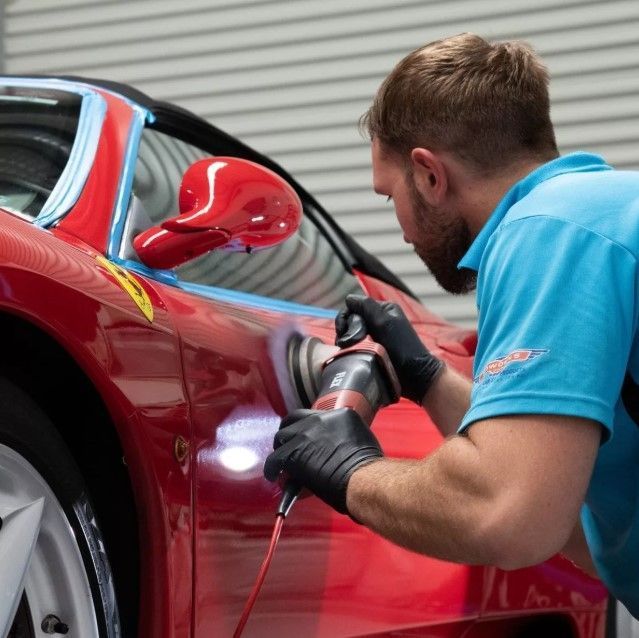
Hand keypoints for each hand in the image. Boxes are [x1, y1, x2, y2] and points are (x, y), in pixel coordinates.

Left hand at [263, 408, 382, 513]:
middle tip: (289, 444)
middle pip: (294, 419)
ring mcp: (304, 434)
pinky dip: (272, 468)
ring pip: (282, 437)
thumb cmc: (369, 468)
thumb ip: (346, 438)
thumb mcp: (361, 440)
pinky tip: (272, 475)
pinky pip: (275, 459)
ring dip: (281, 448)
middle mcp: (319, 419)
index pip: (316, 416)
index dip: (309, 428)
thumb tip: (338, 450)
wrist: (363, 479)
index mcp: (339, 414)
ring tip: (281, 461)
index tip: (308, 437)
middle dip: (289, 430)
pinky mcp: (293, 452)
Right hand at [335, 294, 443, 404]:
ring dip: (348, 340)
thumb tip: (349, 299)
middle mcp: (380, 319)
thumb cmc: (402, 348)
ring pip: (352, 332)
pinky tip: (352, 353)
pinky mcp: (373, 348)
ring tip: (350, 350)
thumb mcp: (384, 322)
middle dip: (348, 330)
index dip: (347, 318)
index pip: (355, 306)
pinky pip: (356, 343)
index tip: (346, 332)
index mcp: (384, 309)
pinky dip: (352, 348)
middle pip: (352, 319)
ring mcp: (376, 334)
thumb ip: (366, 307)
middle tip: (350, 343)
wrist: (413, 375)